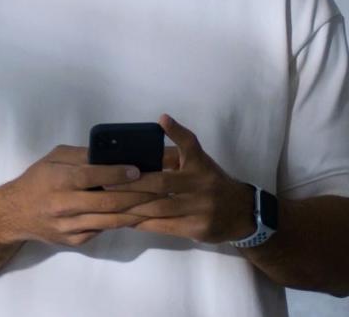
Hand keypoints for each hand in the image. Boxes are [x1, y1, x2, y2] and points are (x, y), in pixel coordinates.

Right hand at [3, 144, 167, 247]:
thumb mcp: (55, 158)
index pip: (91, 176)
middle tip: (159, 187)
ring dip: (135, 211)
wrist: (14, 214)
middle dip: (136, 194)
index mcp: (59, 179)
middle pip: (107, 201)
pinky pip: (102, 230)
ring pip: (109, 220)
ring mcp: (69, 226)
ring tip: (157, 203)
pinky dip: (122, 222)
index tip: (137, 169)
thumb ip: (81, 155)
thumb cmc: (38, 179)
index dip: (115, 173)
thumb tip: (111, 152)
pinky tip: (138, 214)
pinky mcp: (73, 240)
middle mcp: (64, 204)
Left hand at [104, 114, 255, 244]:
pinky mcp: (197, 228)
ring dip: (133, 206)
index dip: (176, 131)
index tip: (162, 119)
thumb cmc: (211, 182)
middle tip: (107, 184)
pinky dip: (143, 223)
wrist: (241, 212)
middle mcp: (201, 183)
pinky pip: (164, 226)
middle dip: (132, 184)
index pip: (189, 143)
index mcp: (200, 164)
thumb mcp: (199, 164)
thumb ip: (176, 154)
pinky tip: (127, 220)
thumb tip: (147, 141)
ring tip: (110, 203)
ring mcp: (200, 207)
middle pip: (162, 183)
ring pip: (159, 207)